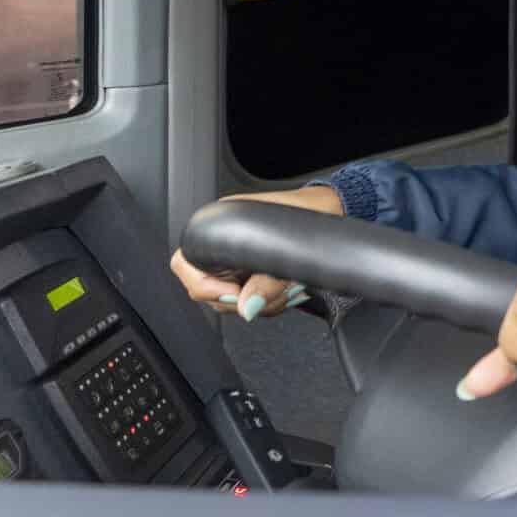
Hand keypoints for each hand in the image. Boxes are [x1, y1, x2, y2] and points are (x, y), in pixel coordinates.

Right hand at [168, 184, 341, 321]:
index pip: (185, 263)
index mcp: (220, 225)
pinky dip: (271, 304)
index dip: (204, 285)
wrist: (332, 209)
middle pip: (208, 291)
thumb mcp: (291, 247)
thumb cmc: (311, 213)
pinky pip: (251, 304)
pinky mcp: (254, 277)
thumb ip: (268, 280)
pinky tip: (289, 290)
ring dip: (262, 303)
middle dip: (242, 299)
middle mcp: (223, 246)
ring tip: (289, 286)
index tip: (236, 293)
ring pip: (232, 303)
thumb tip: (246, 307)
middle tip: (274, 290)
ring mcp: (237, 263)